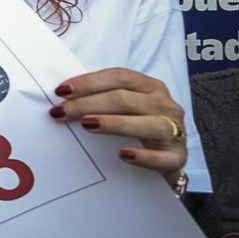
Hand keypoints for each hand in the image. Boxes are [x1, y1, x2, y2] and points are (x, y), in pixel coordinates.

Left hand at [50, 69, 188, 182]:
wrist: (168, 160)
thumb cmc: (138, 127)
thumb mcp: (125, 108)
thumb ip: (101, 100)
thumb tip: (62, 99)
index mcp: (151, 87)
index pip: (119, 77)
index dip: (90, 82)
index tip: (61, 91)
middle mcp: (166, 105)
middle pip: (125, 99)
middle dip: (89, 104)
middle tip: (61, 112)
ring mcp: (175, 131)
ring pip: (148, 124)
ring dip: (115, 123)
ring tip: (87, 125)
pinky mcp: (177, 157)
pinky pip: (162, 157)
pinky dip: (143, 156)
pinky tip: (123, 154)